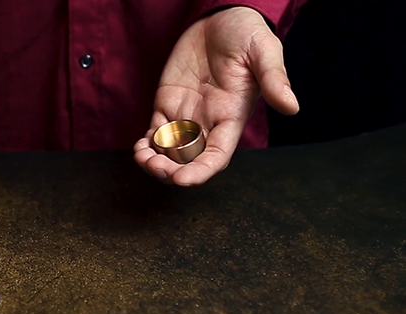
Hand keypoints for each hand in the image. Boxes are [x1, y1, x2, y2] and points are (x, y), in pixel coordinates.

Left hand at [134, 7, 299, 184]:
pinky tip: (139, 147)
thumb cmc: (246, 32)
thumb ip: (274, 79)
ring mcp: (186, 116)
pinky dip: (146, 145)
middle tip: (155, 166)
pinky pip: (155, 134)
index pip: (216, 157)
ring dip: (154, 162)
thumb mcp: (264, 50)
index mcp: (231, 117)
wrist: (221, 16)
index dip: (200, 172)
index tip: (182, 180)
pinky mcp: (168, 105)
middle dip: (171, 171)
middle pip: (189, 161)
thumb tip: (292, 106)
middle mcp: (208, 123)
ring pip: (169, 152)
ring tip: (142, 157)